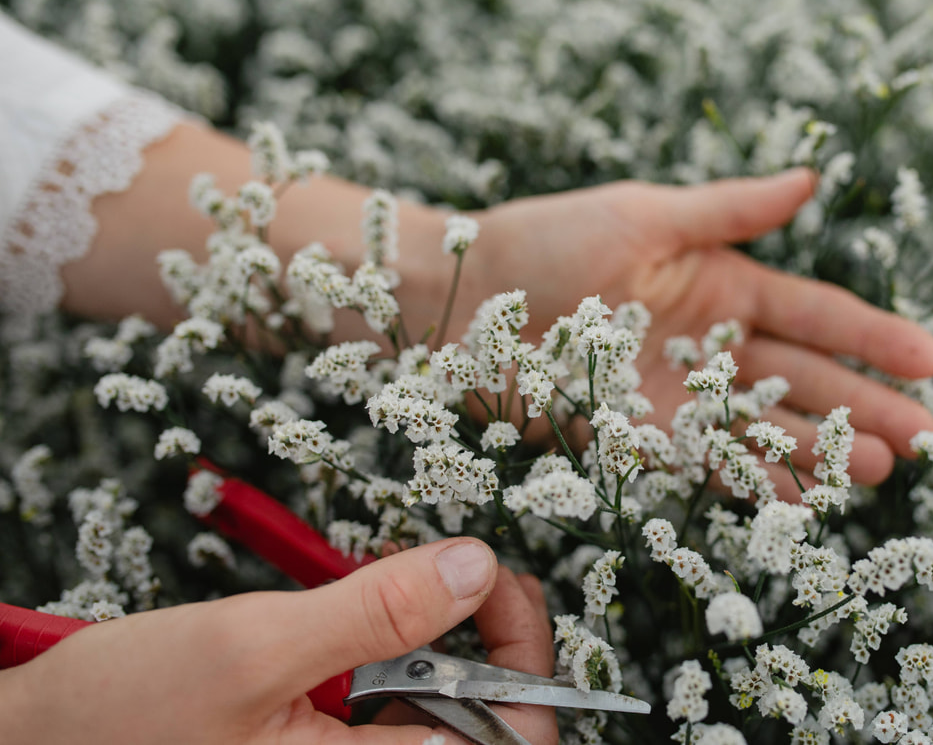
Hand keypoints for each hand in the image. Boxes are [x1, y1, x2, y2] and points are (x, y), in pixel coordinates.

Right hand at [0, 539, 556, 744]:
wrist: (38, 738)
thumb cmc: (120, 719)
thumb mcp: (254, 649)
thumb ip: (374, 610)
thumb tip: (473, 565)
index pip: (507, 740)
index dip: (524, 657)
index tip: (496, 579)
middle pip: (487, 723)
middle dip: (490, 634)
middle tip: (469, 566)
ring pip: (444, 705)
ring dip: (446, 634)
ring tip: (419, 575)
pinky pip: (395, 700)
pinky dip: (399, 643)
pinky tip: (374, 604)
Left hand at [452, 169, 932, 496]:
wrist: (457, 298)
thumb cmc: (547, 241)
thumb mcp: (645, 214)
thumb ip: (729, 210)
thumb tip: (812, 179)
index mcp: (719, 281)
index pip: (812, 313)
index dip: (871, 335)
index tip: (931, 356)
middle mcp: (708, 344)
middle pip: (803, 378)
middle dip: (864, 405)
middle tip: (928, 436)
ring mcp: (678, 396)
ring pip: (765, 427)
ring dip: (823, 450)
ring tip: (880, 471)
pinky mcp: (639, 438)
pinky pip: (707, 463)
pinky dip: (755, 481)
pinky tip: (802, 498)